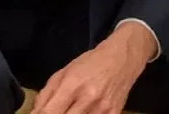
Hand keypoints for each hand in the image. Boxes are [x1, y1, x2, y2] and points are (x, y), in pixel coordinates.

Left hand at [33, 22, 154, 113]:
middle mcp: (89, 98)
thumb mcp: (64, 72)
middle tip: (56, 111)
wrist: (122, 59)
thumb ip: (46, 94)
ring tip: (70, 109)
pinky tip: (84, 110)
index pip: (50, 113)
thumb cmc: (91, 63)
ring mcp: (103, 109)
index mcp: (73, 85)